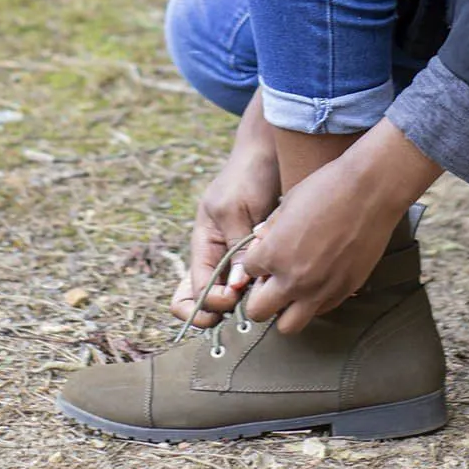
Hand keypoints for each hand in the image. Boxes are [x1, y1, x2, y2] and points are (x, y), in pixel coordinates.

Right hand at [171, 96, 279, 327]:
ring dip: (242, 307)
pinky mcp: (259, 256)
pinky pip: (253, 286)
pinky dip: (261, 293)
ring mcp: (237, 258)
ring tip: (262, 303)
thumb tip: (238, 287)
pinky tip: (278, 291)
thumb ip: (236, 247)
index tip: (232, 298)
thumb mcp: (235, 208)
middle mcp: (216, 256)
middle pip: (202, 301)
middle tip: (240, 311)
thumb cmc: (248, 175)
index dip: (207, 304)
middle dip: (215, 314)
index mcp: (203, 245)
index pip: (190, 291)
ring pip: (229, 298)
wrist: (271, 154)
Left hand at [243, 117, 441, 334]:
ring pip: (288, 326)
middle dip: (259, 296)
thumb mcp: (288, 203)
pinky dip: (312, 302)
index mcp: (273, 254)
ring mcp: (320, 290)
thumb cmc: (327, 189)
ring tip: (293, 287)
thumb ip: (270, 229)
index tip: (265, 253)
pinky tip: (318, 279)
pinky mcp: (344, 292)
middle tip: (270, 280)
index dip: (255, 262)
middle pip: (258, 312)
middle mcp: (293, 280)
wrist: (369, 191)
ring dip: (285, 309)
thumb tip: (259, 240)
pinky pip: (319, 312)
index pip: (248, 273)